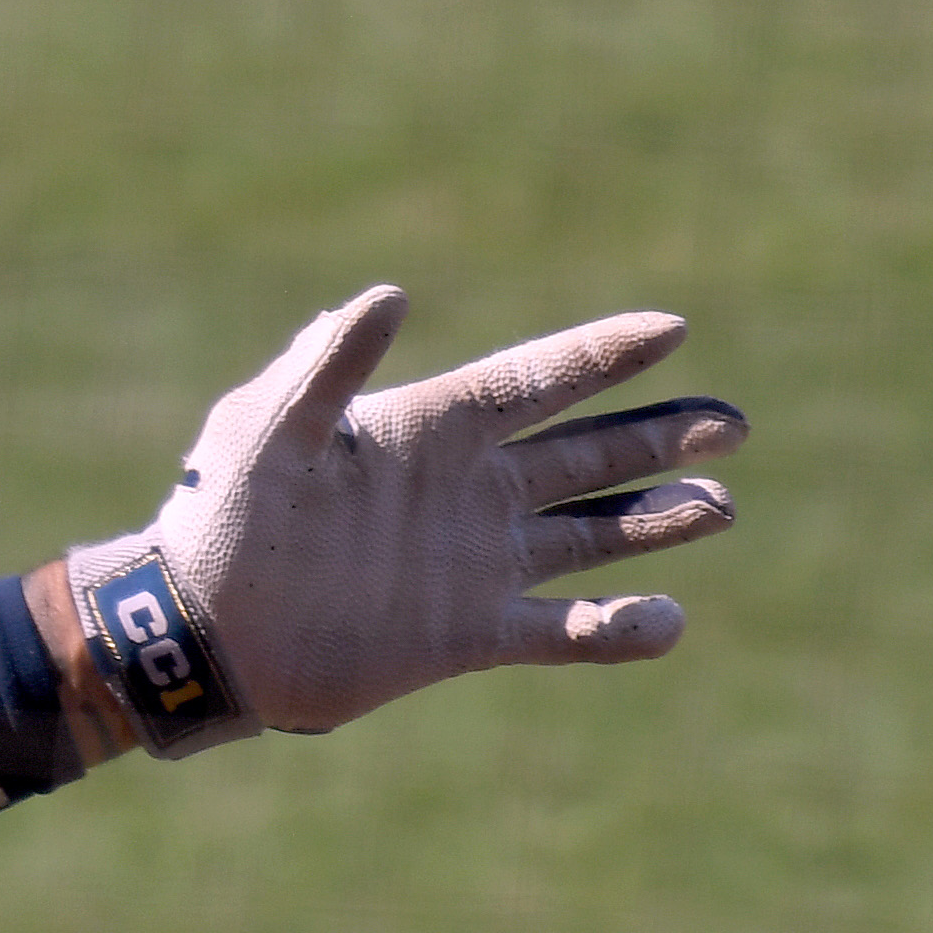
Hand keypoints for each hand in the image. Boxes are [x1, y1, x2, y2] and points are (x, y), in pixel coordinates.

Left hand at [62, 286, 745, 755]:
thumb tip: (385, 297)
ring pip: (591, 533)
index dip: (600, 354)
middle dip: (659, 435)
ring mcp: (471, 563)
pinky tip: (666, 620)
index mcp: (425, 429)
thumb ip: (322, 365)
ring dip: (658, 519)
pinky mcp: (466, 635)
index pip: (534, 380)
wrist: (198, 630)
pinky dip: (617, 631)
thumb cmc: (217, 516)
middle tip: (733, 424)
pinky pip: (562, 632)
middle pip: (584, 453)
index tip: (670, 326)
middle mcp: (463, 491)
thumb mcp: (262, 429)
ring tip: (723, 503)